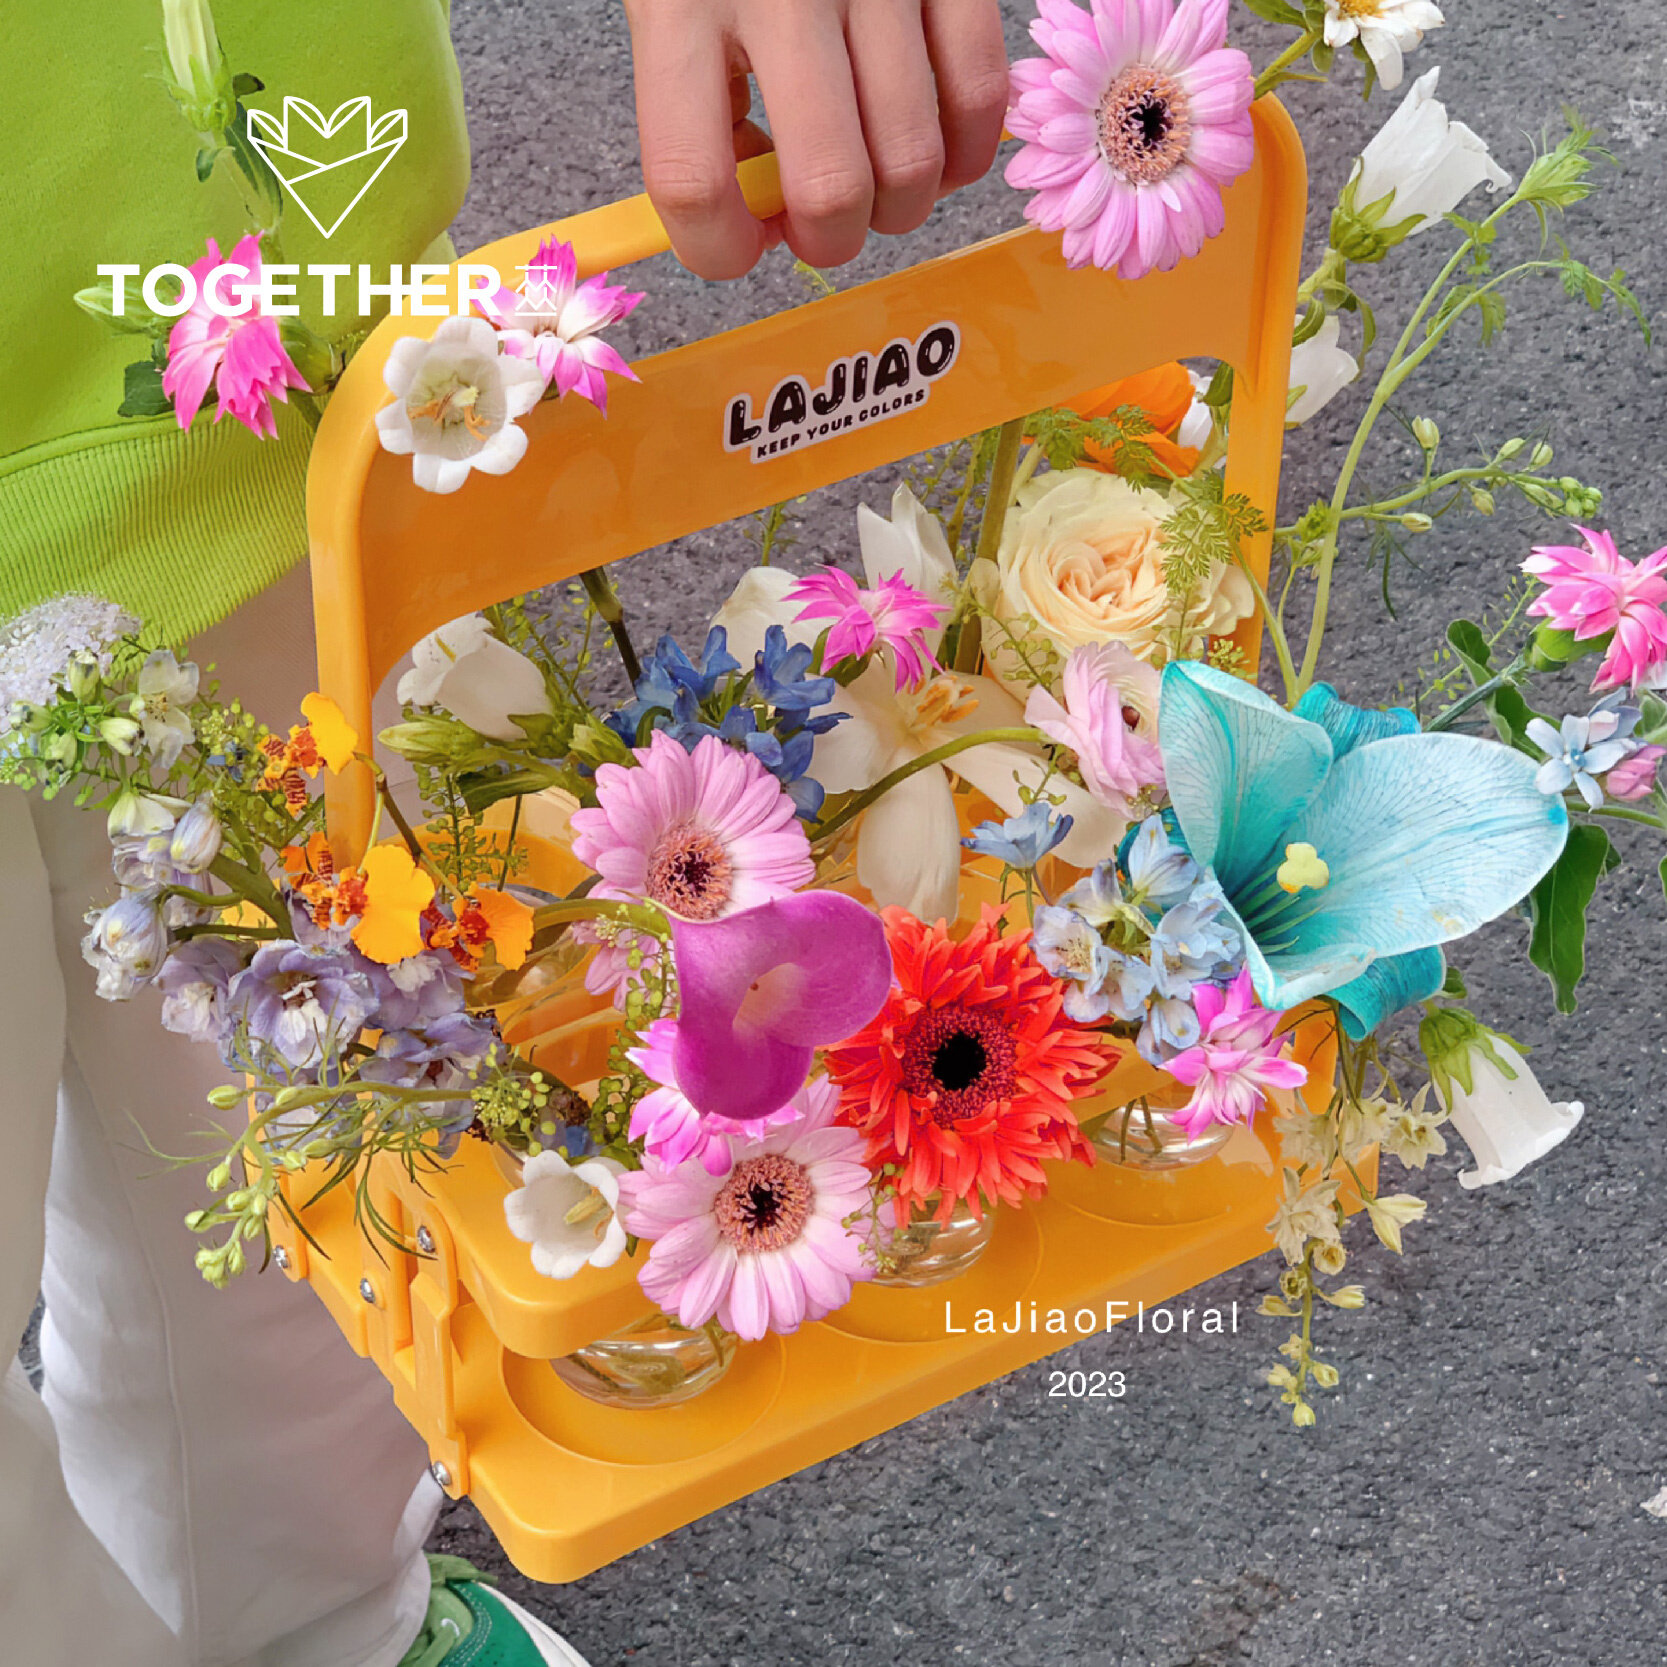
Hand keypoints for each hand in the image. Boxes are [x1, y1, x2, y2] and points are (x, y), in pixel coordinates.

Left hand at [624, 0, 1008, 279]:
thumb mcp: (670, 2)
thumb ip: (696, 105)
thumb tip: (759, 212)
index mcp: (680, 2)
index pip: (691, 180)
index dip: (717, 251)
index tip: (739, 246)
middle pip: (828, 188)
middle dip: (829, 241)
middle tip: (821, 223)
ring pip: (911, 160)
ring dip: (900, 206)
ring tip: (878, 183)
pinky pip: (978, 93)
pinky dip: (964, 152)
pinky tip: (937, 150)